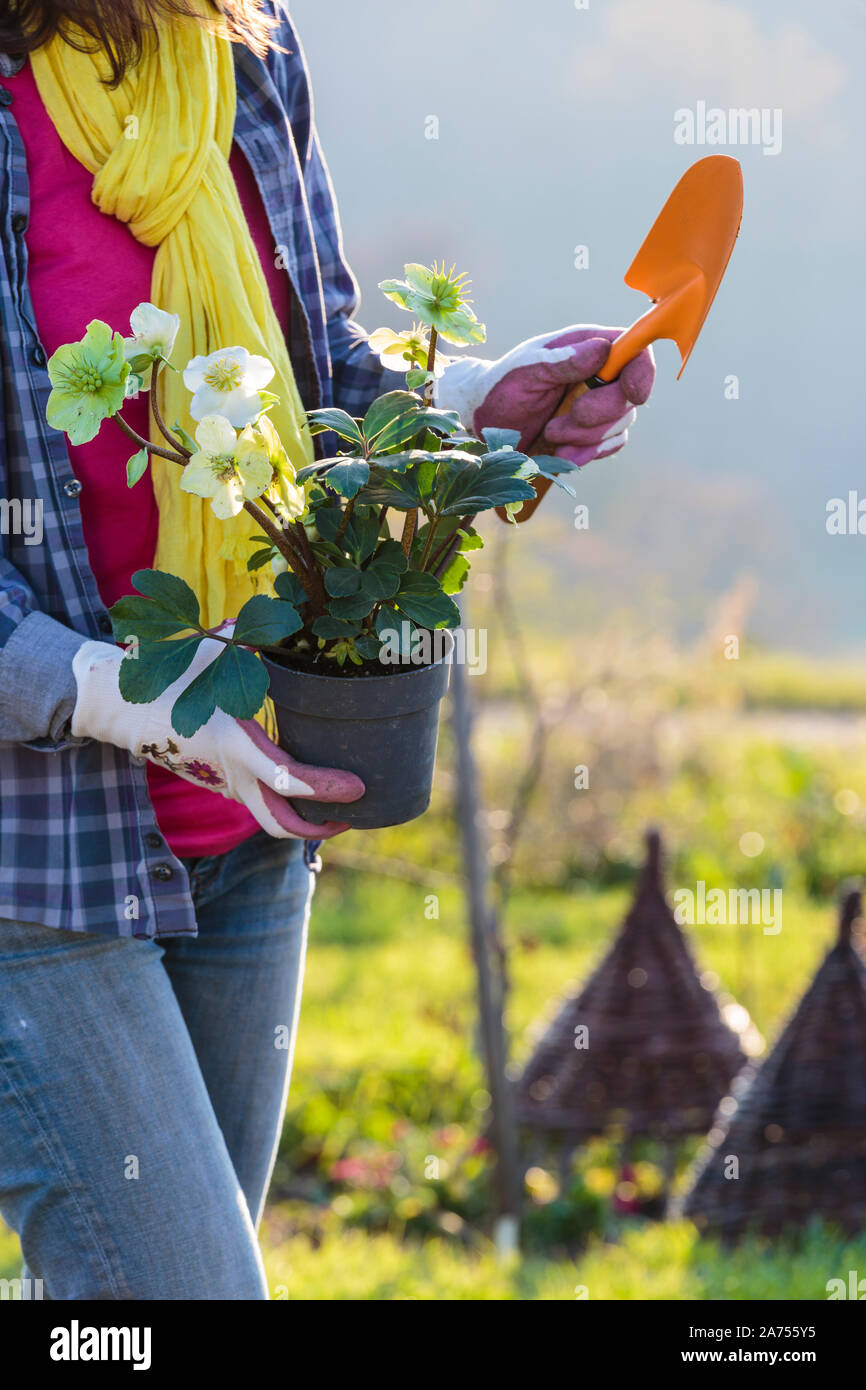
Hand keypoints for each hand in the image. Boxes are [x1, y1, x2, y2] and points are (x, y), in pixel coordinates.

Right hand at [71, 633, 364, 838]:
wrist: (119, 705)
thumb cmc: (168, 674)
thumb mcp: (210, 652)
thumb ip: (251, 637)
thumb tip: (288, 618)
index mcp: (233, 743)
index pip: (286, 781)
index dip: (326, 789)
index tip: (358, 785)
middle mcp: (230, 773)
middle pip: (279, 824)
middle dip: (319, 826)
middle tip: (353, 813)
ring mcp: (221, 782)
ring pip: (267, 818)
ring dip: (302, 819)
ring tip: (338, 803)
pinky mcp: (217, 782)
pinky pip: (256, 803)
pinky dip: (283, 804)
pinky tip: (305, 785)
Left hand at [436, 325, 654, 466]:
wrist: (485, 423)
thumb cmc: (502, 386)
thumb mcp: (525, 369)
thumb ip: (562, 360)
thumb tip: (602, 349)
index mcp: (586, 347)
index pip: (634, 350)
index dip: (642, 371)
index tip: (632, 393)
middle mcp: (599, 374)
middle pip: (630, 395)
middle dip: (599, 415)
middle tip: (560, 422)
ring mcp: (599, 405)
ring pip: (621, 425)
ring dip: (586, 438)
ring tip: (550, 435)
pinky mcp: (593, 434)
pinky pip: (610, 446)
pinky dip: (587, 454)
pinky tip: (561, 454)